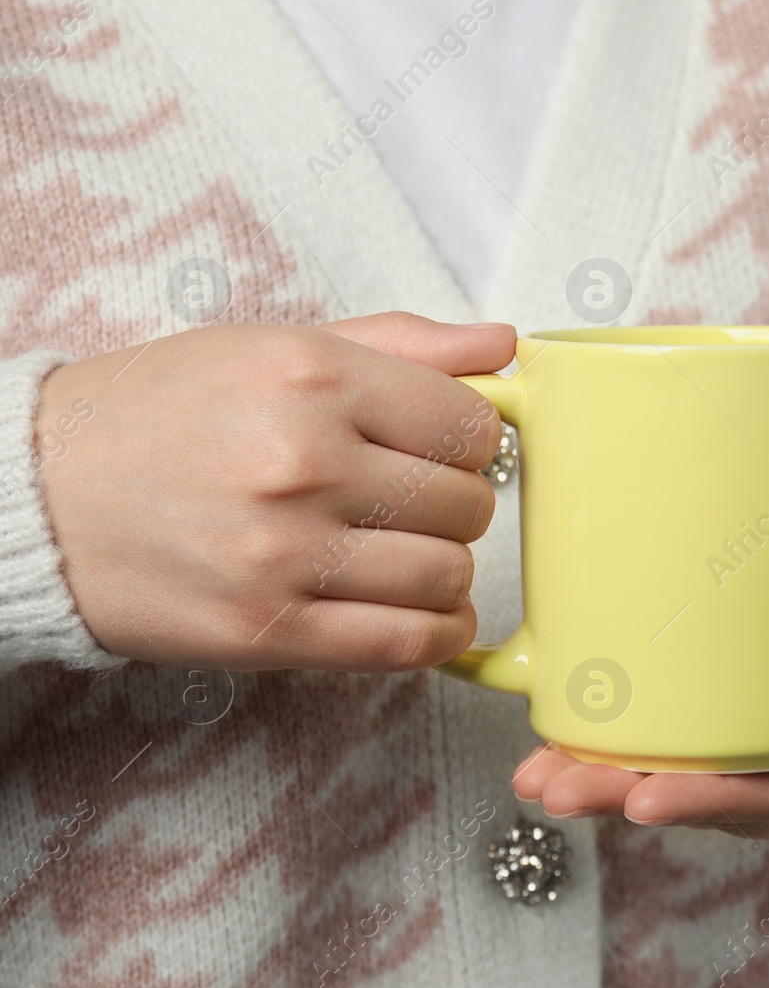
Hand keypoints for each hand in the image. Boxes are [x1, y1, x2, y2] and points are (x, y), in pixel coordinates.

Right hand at [35, 312, 514, 670]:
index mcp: (311, 376)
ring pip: (447, 575)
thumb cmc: (159, 413)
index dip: (474, 441)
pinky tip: (424, 614)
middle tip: (418, 503)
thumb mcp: (272, 347)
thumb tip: (502, 346)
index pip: (469, 423)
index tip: (447, 450)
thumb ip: (399, 344)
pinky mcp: (265, 631)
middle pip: (467, 502)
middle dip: (459, 505)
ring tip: (409, 554)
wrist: (32, 495)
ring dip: (446, 570)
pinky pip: (405, 643)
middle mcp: (303, 461)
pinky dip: (438, 634)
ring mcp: (284, 553)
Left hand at [511, 534, 768, 839]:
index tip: (646, 798)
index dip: (716, 804)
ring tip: (540, 778)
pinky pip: (692, 754)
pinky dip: (629, 754)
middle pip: (727, 807)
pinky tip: (565, 748)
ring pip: (699, 787)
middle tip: (560, 789)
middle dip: (637, 800)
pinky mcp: (755, 735)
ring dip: (617, 787)